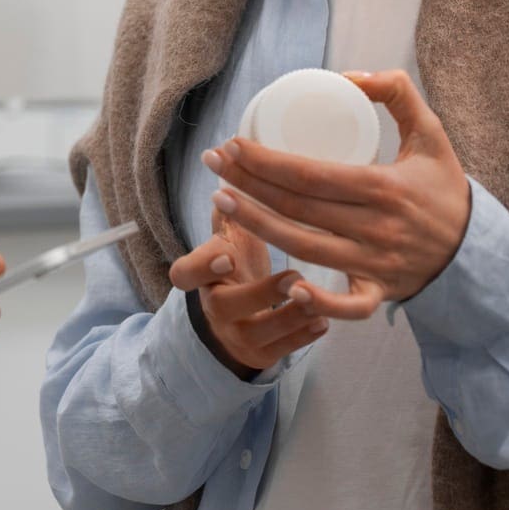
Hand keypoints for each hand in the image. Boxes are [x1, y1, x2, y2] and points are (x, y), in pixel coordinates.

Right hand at [167, 201, 327, 377]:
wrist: (236, 318)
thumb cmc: (237, 264)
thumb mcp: (229, 237)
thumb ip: (231, 208)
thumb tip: (229, 155)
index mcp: (203, 276)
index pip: (185, 274)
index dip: (201, 267)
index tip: (228, 256)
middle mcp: (215, 307)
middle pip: (225, 306)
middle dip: (259, 294)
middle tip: (293, 276)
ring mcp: (237, 335)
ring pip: (259, 333)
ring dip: (290, 316)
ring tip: (317, 300)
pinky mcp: (261, 354)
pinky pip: (282, 350)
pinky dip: (303, 337)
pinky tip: (323, 321)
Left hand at [203, 69, 471, 319]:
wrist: (478, 250)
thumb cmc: (445, 189)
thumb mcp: (431, 134)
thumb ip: (397, 93)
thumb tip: (349, 76)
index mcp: (384, 186)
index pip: (310, 174)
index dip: (265, 161)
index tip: (234, 144)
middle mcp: (376, 227)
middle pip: (297, 207)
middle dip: (247, 183)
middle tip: (213, 163)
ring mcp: (375, 263)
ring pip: (305, 247)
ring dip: (257, 228)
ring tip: (222, 202)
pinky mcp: (379, 292)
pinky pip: (346, 304)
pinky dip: (318, 299)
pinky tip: (286, 283)